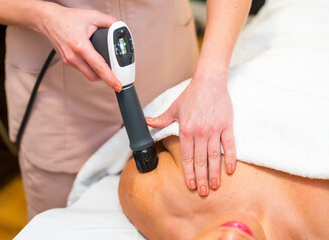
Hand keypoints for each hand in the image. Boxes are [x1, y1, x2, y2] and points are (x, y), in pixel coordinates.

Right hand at [39, 3, 121, 91]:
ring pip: (88, 75)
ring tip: (107, 69)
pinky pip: (82, 69)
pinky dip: (91, 68)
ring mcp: (69, 61)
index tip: (118, 85)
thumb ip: (109, 21)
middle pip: (94, 76)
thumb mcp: (92, 16)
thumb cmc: (68, 18)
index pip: (99, 67)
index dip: (110, 78)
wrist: (49, 20)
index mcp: (80, 46)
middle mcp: (73, 56)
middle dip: (106, 78)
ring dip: (98, 74)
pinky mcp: (67, 62)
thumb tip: (120, 28)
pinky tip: (95, 62)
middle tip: (116, 77)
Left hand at [147, 73, 235, 195]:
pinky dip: (231, 158)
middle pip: (200, 161)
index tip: (190, 185)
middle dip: (201, 178)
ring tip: (215, 186)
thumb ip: (161, 119)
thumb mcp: (173, 108)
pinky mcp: (227, 126)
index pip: (186, 157)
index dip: (188, 173)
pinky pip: (230, 146)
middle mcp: (200, 133)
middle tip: (203, 192)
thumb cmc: (191, 95)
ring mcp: (215, 130)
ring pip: (215, 156)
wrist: (209, 81)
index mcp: (186, 130)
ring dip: (215, 173)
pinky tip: (229, 170)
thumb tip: (147, 122)